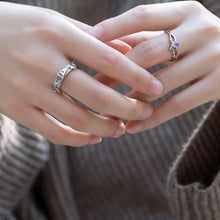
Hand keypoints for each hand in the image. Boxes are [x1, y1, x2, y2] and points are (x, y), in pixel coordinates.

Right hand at [0, 2, 162, 145]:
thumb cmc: (21, 26)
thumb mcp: (56, 23)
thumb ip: (92, 38)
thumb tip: (127, 51)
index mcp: (57, 34)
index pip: (108, 59)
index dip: (137, 77)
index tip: (156, 88)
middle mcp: (42, 61)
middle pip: (96, 94)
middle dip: (127, 108)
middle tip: (145, 112)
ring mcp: (26, 88)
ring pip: (77, 118)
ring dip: (106, 127)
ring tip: (122, 128)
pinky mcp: (15, 109)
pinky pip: (53, 132)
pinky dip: (78, 139)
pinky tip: (94, 138)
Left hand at [90, 1, 219, 132]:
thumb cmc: (199, 43)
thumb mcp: (178, 31)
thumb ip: (146, 37)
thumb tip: (108, 44)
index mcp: (186, 11)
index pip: (142, 16)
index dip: (112, 28)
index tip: (87, 41)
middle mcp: (202, 30)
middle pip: (146, 53)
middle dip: (115, 73)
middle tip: (93, 87)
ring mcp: (213, 58)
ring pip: (160, 83)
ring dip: (131, 100)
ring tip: (109, 111)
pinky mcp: (219, 85)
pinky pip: (177, 105)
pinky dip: (152, 119)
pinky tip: (133, 128)